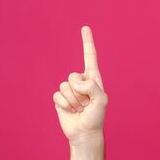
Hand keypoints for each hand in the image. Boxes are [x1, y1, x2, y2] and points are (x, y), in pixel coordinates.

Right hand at [53, 26, 107, 144]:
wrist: (85, 132)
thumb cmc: (96, 116)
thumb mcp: (101, 100)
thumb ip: (91, 87)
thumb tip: (75, 82)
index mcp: (93, 78)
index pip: (90, 57)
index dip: (87, 42)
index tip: (85, 27)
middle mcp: (80, 81)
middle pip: (73, 75)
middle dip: (80, 92)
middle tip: (87, 104)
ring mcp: (69, 89)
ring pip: (65, 86)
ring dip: (74, 101)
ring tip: (80, 108)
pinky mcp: (59, 98)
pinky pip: (57, 95)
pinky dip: (65, 105)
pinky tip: (71, 111)